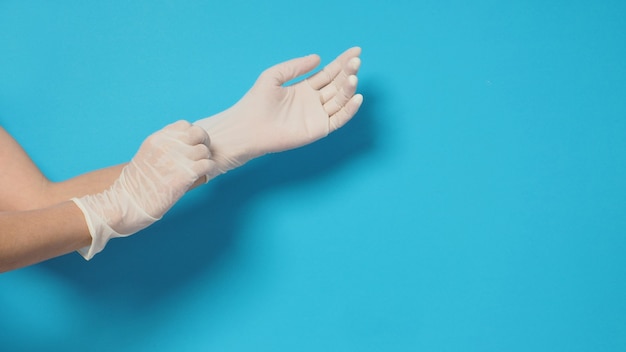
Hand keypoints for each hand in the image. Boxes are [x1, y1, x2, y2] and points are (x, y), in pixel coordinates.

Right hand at [73, 120, 211, 258]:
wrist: (126, 203)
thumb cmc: (136, 185)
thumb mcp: (146, 157)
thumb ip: (163, 148)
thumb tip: (181, 146)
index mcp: (157, 139)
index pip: (185, 125)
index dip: (192, 135)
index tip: (191, 146)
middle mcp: (168, 145)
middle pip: (199, 133)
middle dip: (204, 143)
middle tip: (200, 155)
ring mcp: (177, 159)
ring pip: (204, 150)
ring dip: (205, 159)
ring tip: (198, 169)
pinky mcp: (185, 175)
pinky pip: (208, 164)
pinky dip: (208, 169)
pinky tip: (201, 176)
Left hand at [194, 47, 362, 176]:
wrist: (248, 128)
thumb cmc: (256, 103)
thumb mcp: (274, 76)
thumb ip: (296, 66)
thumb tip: (318, 58)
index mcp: (305, 88)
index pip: (329, 73)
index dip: (342, 62)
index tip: (356, 51)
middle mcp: (314, 101)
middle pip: (337, 84)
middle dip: (348, 72)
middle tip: (356, 61)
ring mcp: (318, 116)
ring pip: (340, 99)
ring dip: (349, 88)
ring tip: (353, 76)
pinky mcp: (319, 129)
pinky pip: (339, 119)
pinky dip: (349, 109)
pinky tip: (356, 97)